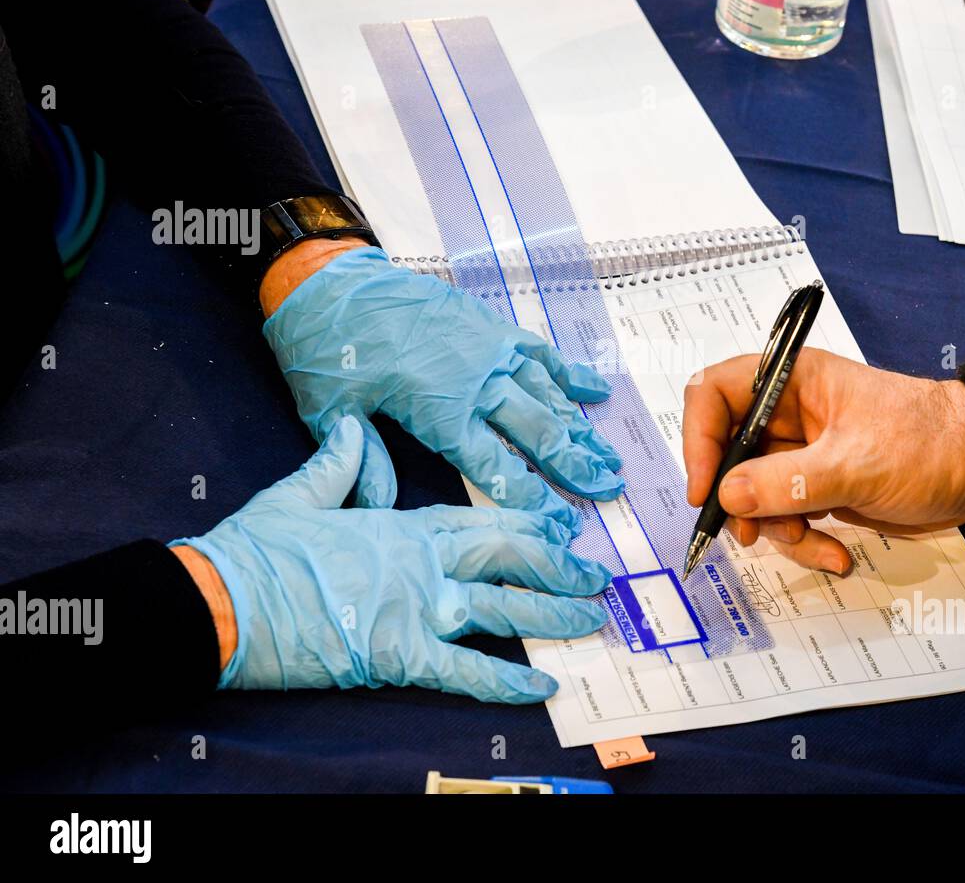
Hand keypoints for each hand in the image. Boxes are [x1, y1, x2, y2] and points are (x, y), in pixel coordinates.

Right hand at [171, 416, 609, 701]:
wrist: (219, 599)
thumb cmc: (255, 549)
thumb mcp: (299, 493)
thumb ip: (338, 461)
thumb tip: (354, 428)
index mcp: (400, 524)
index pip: (479, 520)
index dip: (526, 523)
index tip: (561, 525)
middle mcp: (420, 562)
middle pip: (506, 556)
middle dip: (556, 564)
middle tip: (595, 574)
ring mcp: (414, 606)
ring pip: (500, 607)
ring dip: (550, 613)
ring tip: (591, 619)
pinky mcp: (397, 653)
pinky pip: (464, 669)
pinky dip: (506, 680)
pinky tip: (544, 685)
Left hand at [260, 244, 623, 532]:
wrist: (330, 281)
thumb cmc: (326, 350)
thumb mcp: (330, 411)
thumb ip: (363, 460)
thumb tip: (380, 507)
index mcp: (438, 411)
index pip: (496, 467)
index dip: (532, 497)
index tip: (561, 523)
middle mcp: (474, 382)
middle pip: (536, 432)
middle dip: (574, 466)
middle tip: (608, 491)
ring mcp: (488, 350)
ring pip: (547, 396)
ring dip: (580, 428)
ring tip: (610, 457)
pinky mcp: (490, 326)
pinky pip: (539, 352)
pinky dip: (569, 373)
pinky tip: (597, 392)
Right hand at [682, 349, 964, 573]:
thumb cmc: (931, 444)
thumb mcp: (856, 464)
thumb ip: (787, 482)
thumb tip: (728, 496)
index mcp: (793, 381)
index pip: (716, 394)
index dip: (700, 438)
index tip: (705, 489)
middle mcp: (789, 415)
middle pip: (728, 453)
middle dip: (736, 499)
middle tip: (749, 533)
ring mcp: (803, 455)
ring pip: (754, 495)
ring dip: (776, 529)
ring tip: (815, 544)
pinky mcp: (818, 488)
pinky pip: (786, 518)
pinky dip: (803, 542)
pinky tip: (836, 555)